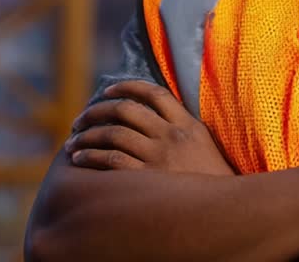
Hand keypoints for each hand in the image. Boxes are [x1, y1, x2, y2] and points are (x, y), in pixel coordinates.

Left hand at [65, 80, 235, 175]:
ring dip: (88, 135)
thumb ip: (181, 126)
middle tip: (80, 119)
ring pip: (114, 134)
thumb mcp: (204, 144)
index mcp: (187, 124)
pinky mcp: (148, 179)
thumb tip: (152, 113)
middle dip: (97, 111)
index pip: (154, 93)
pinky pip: (111, 161)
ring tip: (74, 141)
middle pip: (126, 110)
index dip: (127, 87)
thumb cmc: (211, 180)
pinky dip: (91, 157)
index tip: (108, 91)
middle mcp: (172, 136)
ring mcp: (159, 156)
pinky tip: (80, 159)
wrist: (224, 211)